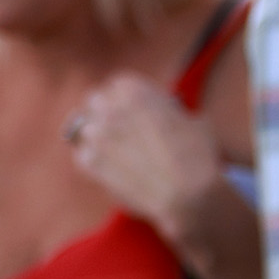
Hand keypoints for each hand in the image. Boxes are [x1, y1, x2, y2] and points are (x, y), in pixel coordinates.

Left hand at [67, 76, 225, 240]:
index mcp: (135, 90)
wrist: (188, 194)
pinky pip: (81, 155)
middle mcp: (110, 107)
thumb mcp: (192, 120)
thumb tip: (170, 114)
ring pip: (82, 128)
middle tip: (119, 127)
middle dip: (105, 111)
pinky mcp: (91, 163)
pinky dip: (92, 160)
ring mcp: (97, 135)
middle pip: (95, 101)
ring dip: (96, 135)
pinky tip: (108, 167)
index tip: (131, 109)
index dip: (125, 97)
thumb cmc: (197, 155)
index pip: (117, 84)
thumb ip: (171, 112)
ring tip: (113, 149)